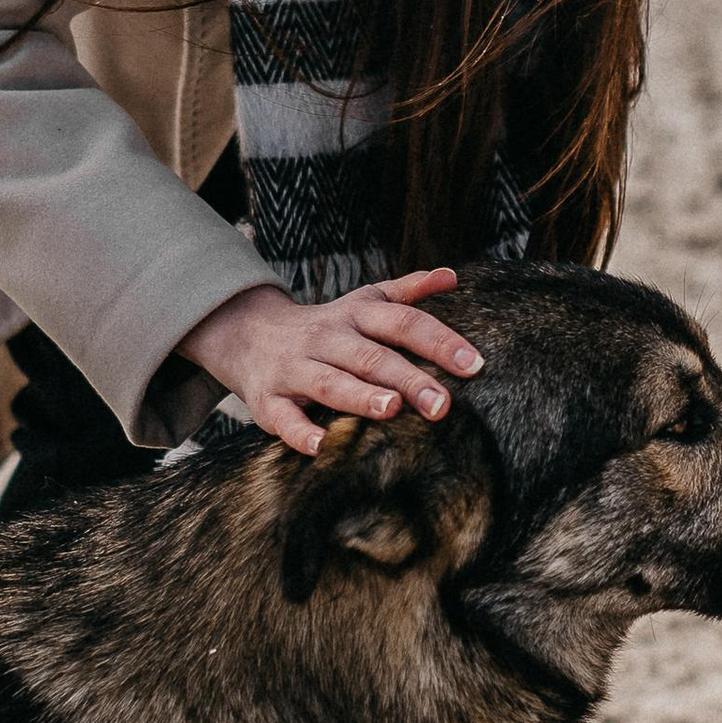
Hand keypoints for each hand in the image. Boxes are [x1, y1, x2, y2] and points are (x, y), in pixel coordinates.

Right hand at [179, 268, 480, 454]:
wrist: (247, 334)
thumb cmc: (325, 326)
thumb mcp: (363, 301)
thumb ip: (407, 291)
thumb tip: (451, 276)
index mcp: (356, 316)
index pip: (403, 323)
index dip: (439, 342)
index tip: (474, 365)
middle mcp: (327, 339)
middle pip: (372, 357)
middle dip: (408, 379)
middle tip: (442, 405)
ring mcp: (295, 368)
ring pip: (329, 382)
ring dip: (359, 396)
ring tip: (391, 408)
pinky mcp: (269, 400)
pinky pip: (284, 417)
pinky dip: (300, 432)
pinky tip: (321, 446)